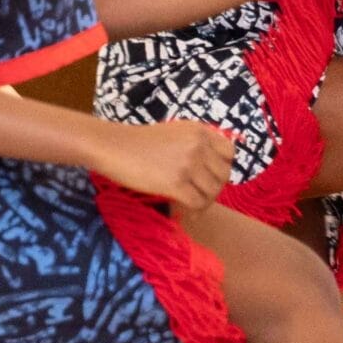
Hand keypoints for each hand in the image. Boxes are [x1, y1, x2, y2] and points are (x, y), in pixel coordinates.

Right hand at [89, 119, 234, 211]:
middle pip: (223, 174)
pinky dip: (194, 211)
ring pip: (213, 191)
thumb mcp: (174, 133)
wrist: (113, 147)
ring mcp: (188, 163)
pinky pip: (198, 203)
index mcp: (199, 130)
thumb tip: (213, 167)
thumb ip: (196, 144)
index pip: (229, 152)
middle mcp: (198, 145)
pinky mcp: (176, 183)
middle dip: (215, 188)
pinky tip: (185, 212)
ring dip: (204, 202)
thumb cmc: (138, 142)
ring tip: (192, 206)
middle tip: (201, 196)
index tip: (211, 178)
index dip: (223, 167)